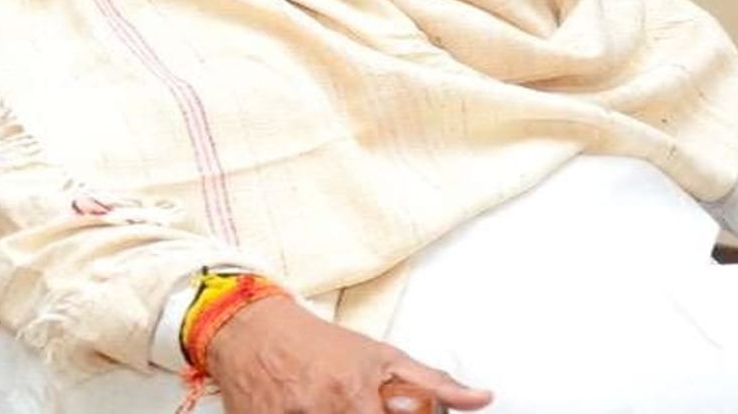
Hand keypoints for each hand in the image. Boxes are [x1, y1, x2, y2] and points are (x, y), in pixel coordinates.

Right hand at [206, 295, 492, 412]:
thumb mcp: (384, 357)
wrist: (254, 331)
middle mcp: (322, 411)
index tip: (391, 412)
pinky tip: (307, 411)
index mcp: (356, 396)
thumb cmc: (321, 345)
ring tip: (329, 404)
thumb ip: (435, 384)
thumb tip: (482, 397)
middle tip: (360, 404)